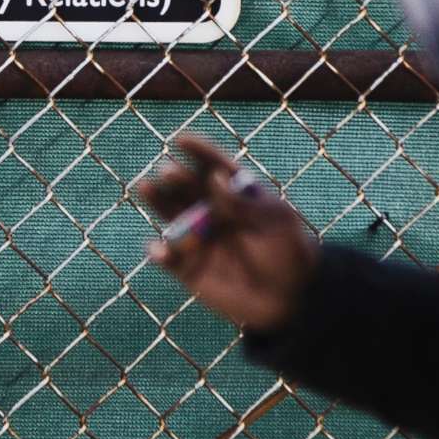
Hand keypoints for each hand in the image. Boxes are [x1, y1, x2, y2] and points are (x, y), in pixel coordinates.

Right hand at [134, 132, 319, 333]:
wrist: (292, 299)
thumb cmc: (289, 252)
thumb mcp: (275, 222)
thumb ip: (244, 202)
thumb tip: (215, 176)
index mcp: (235, 194)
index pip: (214, 167)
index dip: (198, 152)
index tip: (182, 139)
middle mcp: (212, 211)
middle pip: (187, 188)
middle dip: (176, 177)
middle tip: (168, 171)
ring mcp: (200, 238)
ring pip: (171, 215)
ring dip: (157, 201)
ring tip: (145, 187)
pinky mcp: (190, 268)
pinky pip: (169, 258)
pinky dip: (159, 253)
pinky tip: (157, 249)